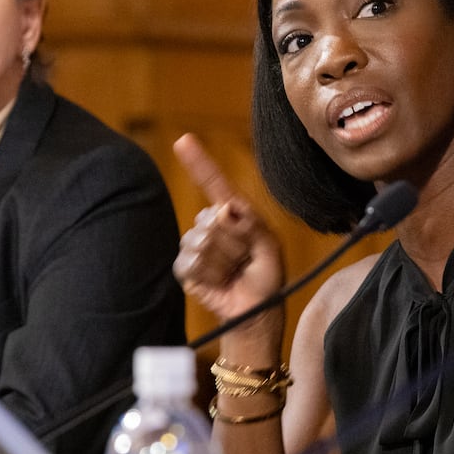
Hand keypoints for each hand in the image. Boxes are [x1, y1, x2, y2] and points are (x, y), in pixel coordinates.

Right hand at [173, 133, 284, 321]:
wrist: (255, 311)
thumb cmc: (266, 278)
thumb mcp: (270, 248)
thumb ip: (252, 226)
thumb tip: (224, 209)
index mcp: (234, 214)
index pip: (214, 184)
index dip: (199, 163)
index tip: (183, 141)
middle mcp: (212, 224)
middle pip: (213, 220)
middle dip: (235, 243)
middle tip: (246, 259)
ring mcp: (196, 245)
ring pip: (203, 243)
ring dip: (225, 262)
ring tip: (234, 272)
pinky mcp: (185, 267)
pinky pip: (192, 263)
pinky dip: (211, 276)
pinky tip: (220, 282)